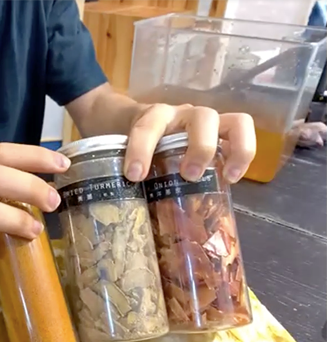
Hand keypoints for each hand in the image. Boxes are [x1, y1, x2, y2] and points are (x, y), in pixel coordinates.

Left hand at [124, 104, 255, 183]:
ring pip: (234, 122)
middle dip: (200, 148)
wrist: (145, 123)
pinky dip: (244, 154)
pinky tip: (232, 178)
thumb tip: (116, 209)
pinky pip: (244, 132)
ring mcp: (208, 121)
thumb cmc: (138, 144)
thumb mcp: (126, 152)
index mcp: (155, 116)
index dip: (140, 149)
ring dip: (234, 149)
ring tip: (226, 177)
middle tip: (189, 175)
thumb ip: (123, 171)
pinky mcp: (223, 130)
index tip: (134, 175)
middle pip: (203, 118)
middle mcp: (185, 114)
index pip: (148, 125)